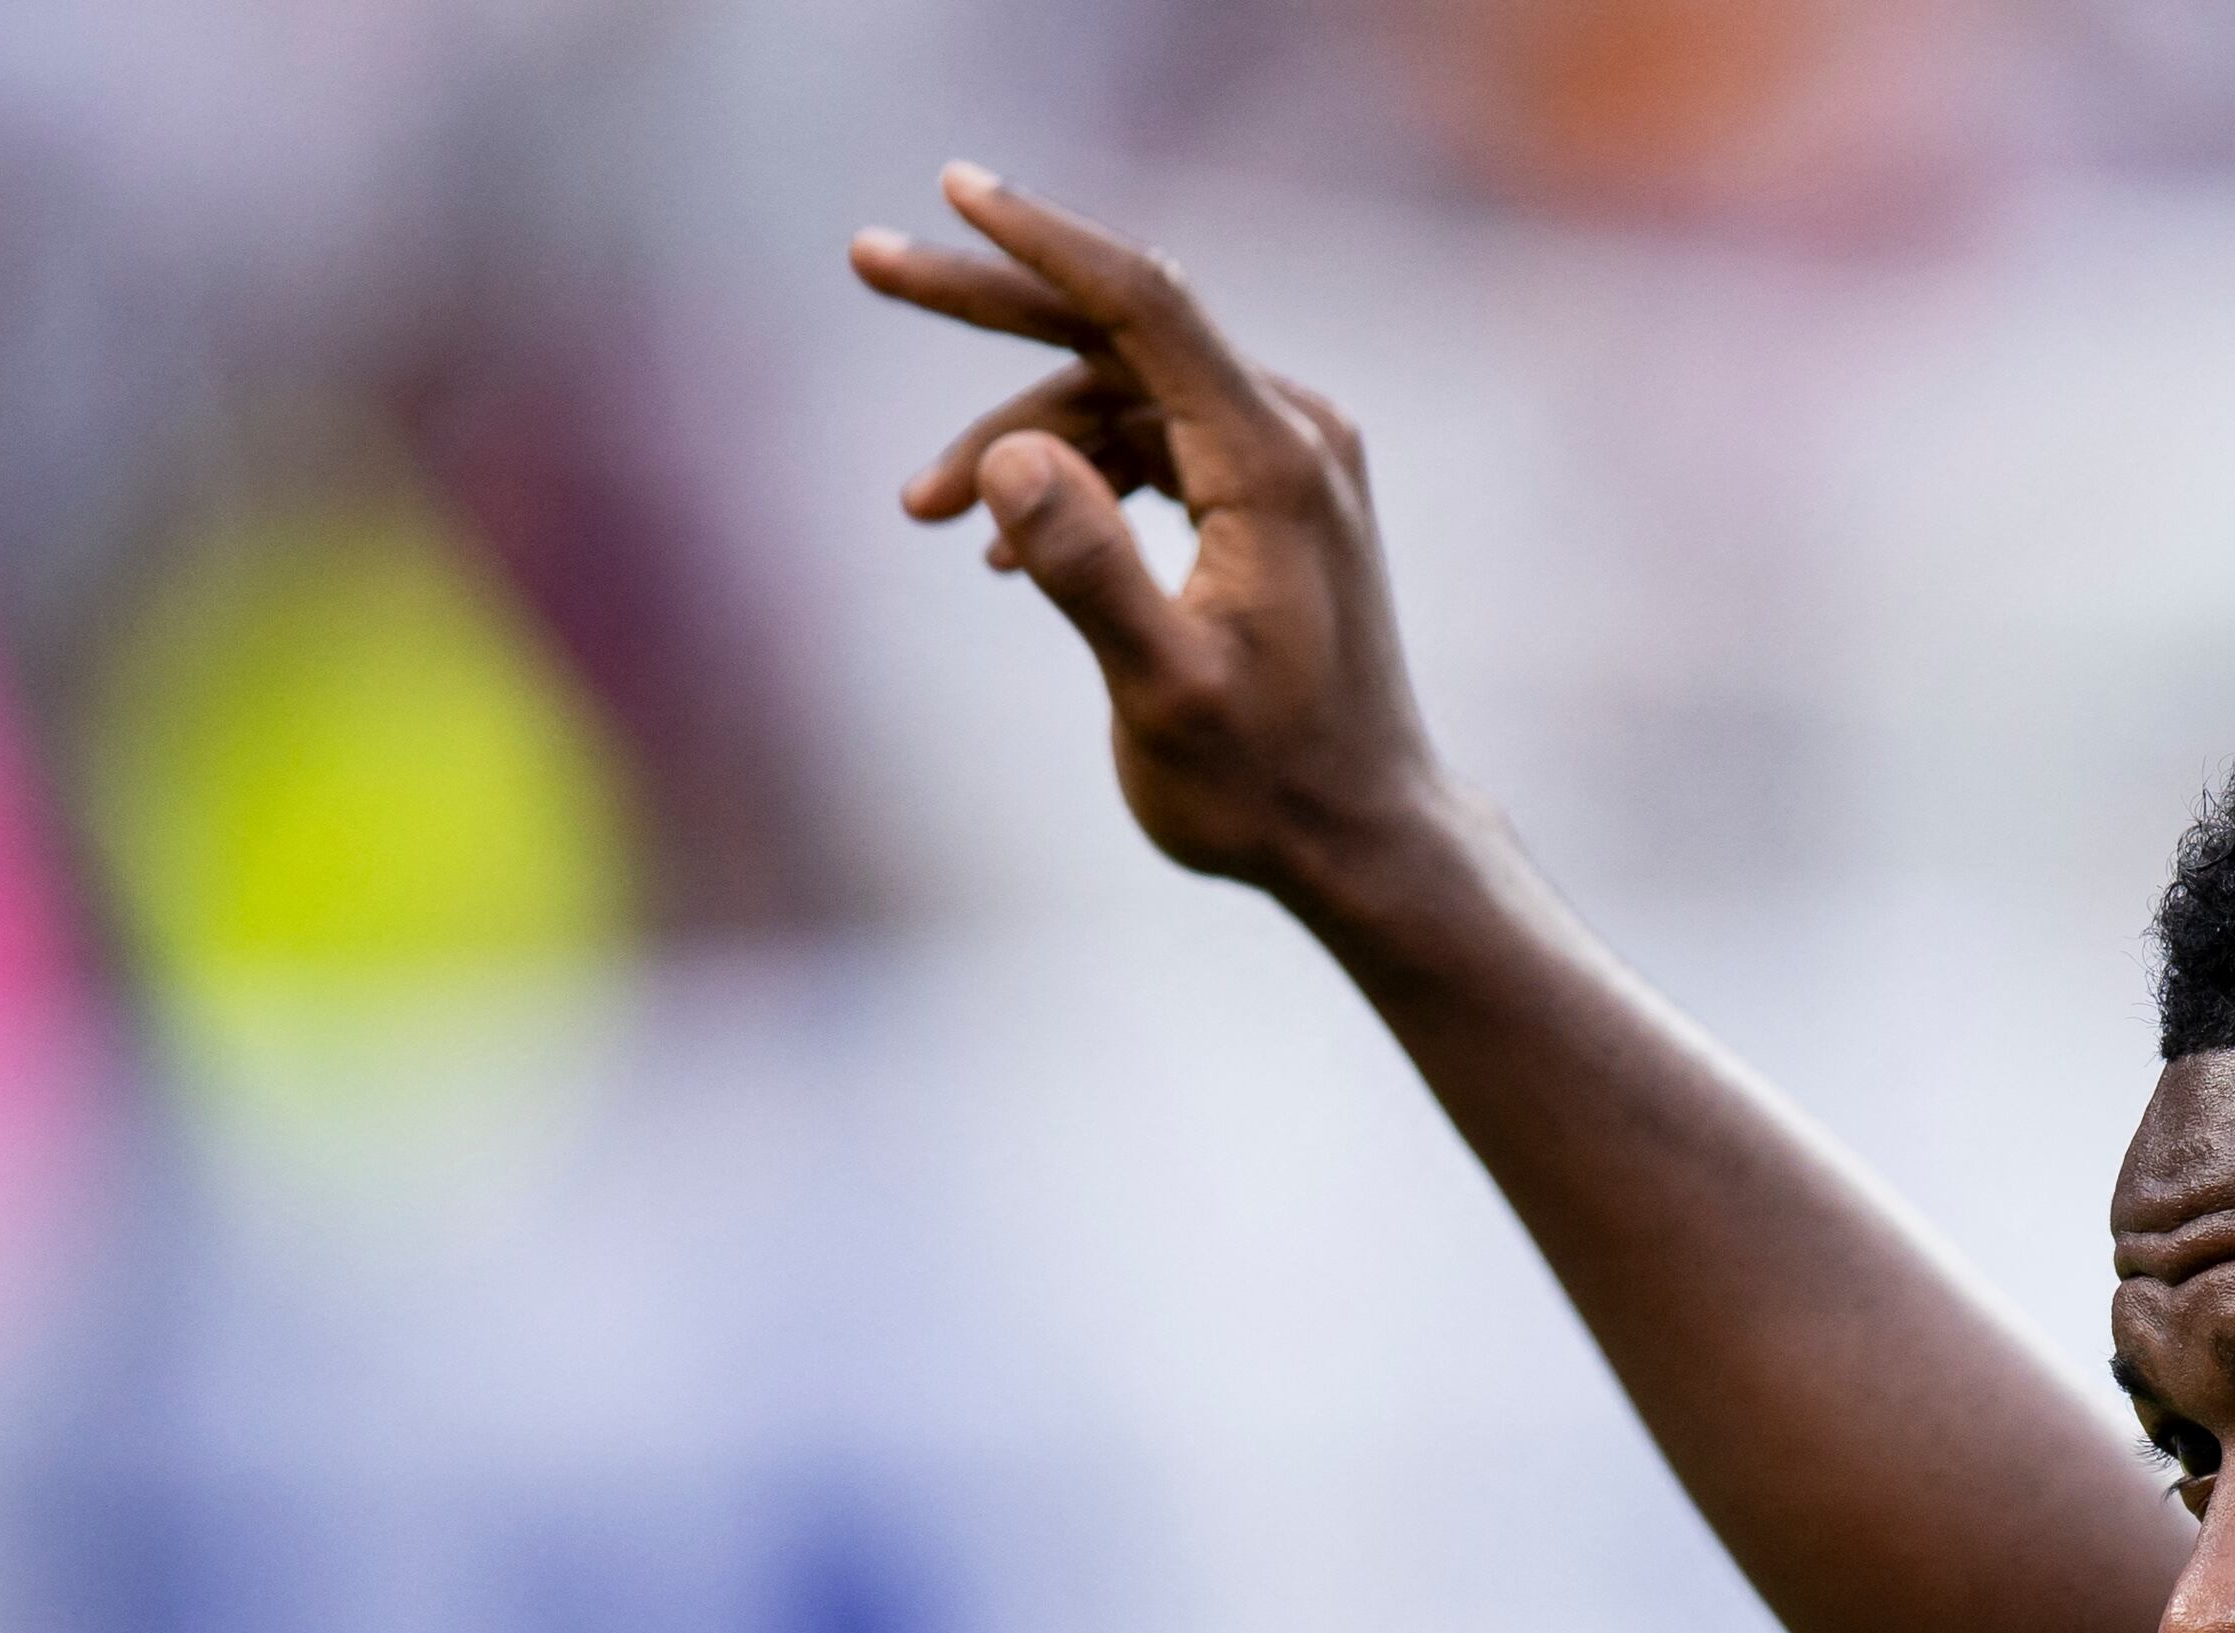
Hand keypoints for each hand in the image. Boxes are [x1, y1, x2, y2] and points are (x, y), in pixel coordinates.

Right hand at [852, 165, 1457, 927]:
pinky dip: (1069, 478)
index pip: (1146, 305)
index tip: (953, 190)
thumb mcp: (1164, 695)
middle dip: (994, 300)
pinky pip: (1148, 447)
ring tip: (918, 512)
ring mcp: (1287, 463)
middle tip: (869, 261)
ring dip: (1015, 438)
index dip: (1043, 242)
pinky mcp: (1269, 497)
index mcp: (1274, 463)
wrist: (1365, 840)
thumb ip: (1088, 573)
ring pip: (1120, 398)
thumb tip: (1005, 456)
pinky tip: (992, 551)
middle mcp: (1294, 437)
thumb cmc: (1269, 786)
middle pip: (1123, 330)